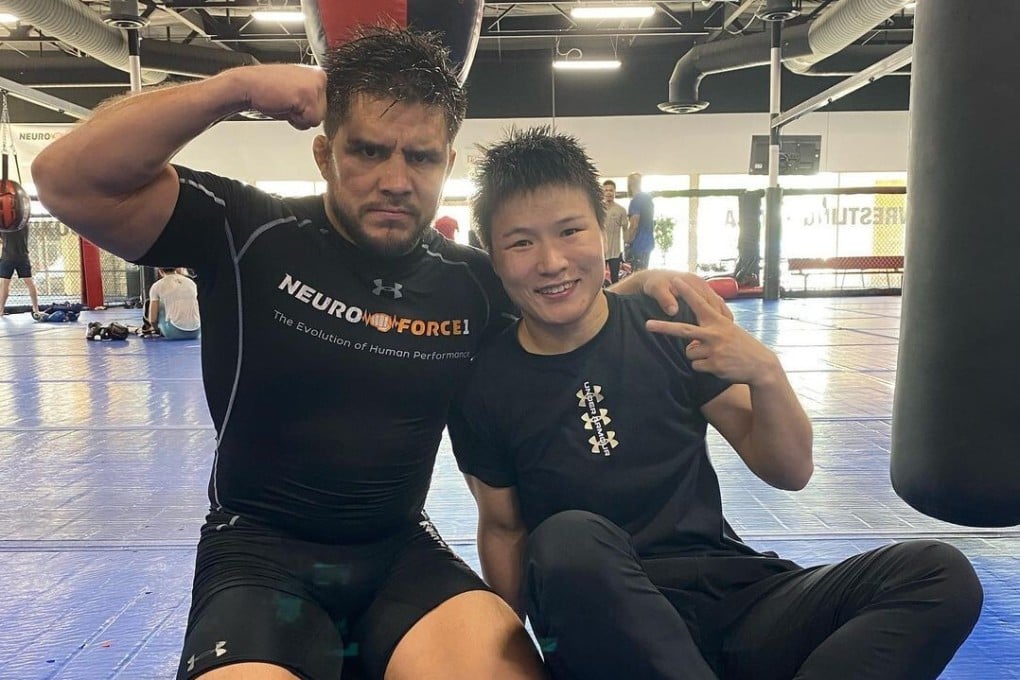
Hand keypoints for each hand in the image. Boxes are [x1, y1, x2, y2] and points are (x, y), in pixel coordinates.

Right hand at [239, 64, 326, 129]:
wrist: (248, 85)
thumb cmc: (267, 89)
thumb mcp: (296, 89)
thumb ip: (311, 97)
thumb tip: (320, 112)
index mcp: (317, 74)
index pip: (323, 106)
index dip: (305, 109)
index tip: (291, 99)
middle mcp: (319, 77)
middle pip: (322, 113)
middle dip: (304, 114)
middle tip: (287, 101)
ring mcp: (315, 85)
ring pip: (317, 118)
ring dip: (300, 117)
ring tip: (286, 103)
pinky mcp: (308, 95)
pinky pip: (310, 121)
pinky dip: (296, 120)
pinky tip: (285, 105)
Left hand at [646, 278, 779, 384]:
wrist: (761, 365)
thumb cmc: (743, 346)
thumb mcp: (729, 331)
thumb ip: (710, 330)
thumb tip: (691, 341)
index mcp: (718, 321)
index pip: (699, 303)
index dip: (686, 292)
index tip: (675, 280)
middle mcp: (715, 333)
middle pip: (683, 330)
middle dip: (663, 327)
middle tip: (647, 325)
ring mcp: (714, 350)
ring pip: (689, 353)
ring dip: (698, 356)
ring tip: (715, 356)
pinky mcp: (714, 365)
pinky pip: (696, 366)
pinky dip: (704, 367)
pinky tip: (719, 365)